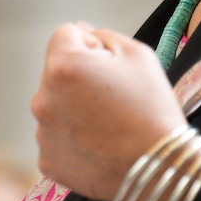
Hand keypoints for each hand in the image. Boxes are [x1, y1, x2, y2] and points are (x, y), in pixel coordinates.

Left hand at [32, 24, 185, 200]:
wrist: (158, 166)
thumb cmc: (151, 107)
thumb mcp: (137, 53)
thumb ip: (102, 35)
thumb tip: (82, 34)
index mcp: (63, 66)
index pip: (66, 35)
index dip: (93, 45)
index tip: (112, 65)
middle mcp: (43, 98)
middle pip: (59, 72)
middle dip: (81, 76)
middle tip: (115, 96)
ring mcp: (42, 133)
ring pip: (57, 104)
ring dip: (75, 106)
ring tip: (109, 123)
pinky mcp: (48, 161)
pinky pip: (57, 136)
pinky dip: (74, 136)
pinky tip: (100, 142)